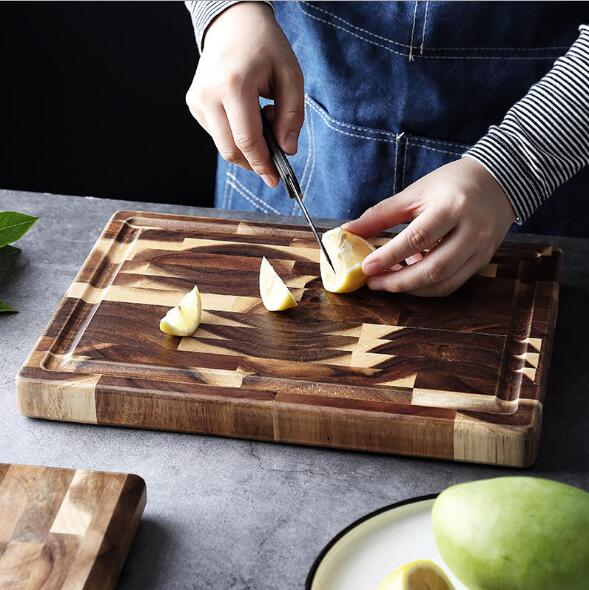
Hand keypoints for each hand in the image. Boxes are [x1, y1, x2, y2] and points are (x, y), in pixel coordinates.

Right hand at [186, 2, 303, 186]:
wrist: (233, 23)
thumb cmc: (265, 47)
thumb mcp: (290, 75)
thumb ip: (292, 115)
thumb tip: (287, 150)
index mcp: (233, 86)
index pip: (247, 140)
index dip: (262, 163)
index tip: (275, 178)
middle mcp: (209, 95)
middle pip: (231, 150)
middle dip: (254, 162)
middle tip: (275, 157)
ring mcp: (197, 100)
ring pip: (223, 146)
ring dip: (246, 146)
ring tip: (263, 118)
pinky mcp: (194, 104)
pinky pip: (217, 134)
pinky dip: (235, 135)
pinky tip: (246, 115)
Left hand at [343, 158, 515, 296]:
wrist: (497, 182)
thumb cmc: (450, 184)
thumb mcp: (415, 192)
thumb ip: (382, 214)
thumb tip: (349, 231)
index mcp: (452, 207)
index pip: (417, 238)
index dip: (389, 256)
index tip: (366, 267)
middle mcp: (471, 231)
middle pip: (433, 269)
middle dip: (399, 282)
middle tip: (374, 283)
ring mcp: (480, 250)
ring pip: (443, 282)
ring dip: (412, 288)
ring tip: (388, 281)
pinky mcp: (482, 262)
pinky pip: (452, 283)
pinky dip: (428, 286)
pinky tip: (411, 277)